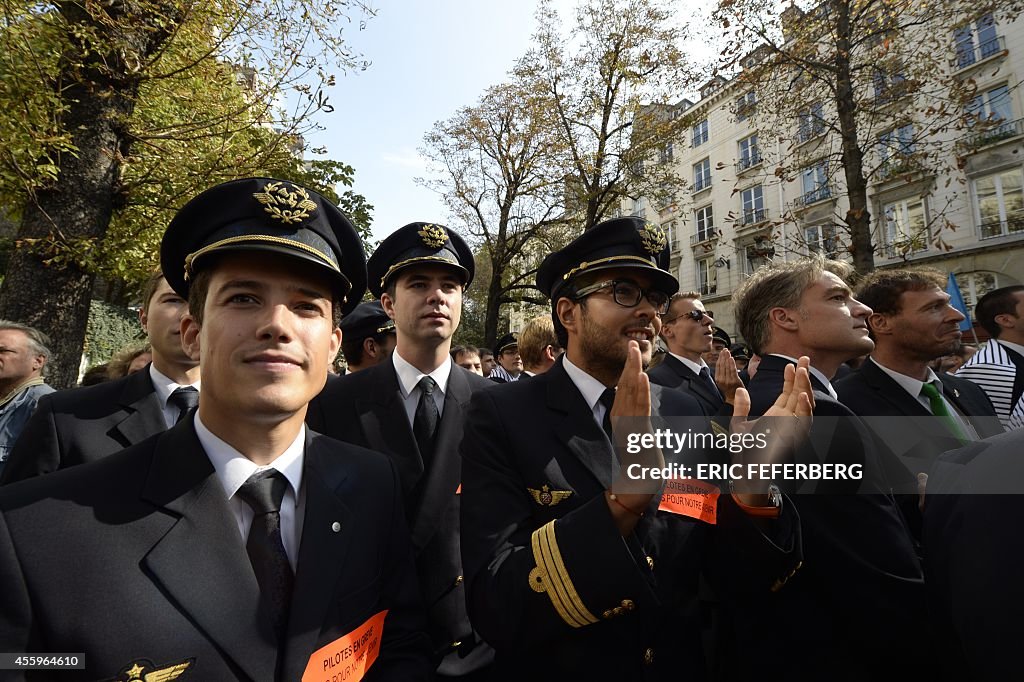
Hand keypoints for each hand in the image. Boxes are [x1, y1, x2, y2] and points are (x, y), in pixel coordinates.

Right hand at [607, 341, 661, 534]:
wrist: (637, 487)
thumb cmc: (640, 466)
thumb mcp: (639, 438)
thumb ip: (638, 422)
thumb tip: (642, 410)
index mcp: (623, 418)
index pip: (626, 388)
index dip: (629, 369)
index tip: (633, 353)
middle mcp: (622, 419)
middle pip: (625, 386)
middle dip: (629, 364)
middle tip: (632, 343)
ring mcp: (627, 426)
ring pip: (630, 393)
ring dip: (633, 371)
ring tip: (636, 353)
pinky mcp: (636, 433)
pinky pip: (638, 408)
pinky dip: (639, 391)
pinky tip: (641, 377)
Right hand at [714, 349, 742, 404]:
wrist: (734, 400)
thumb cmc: (729, 391)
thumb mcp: (722, 383)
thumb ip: (721, 375)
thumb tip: (722, 365)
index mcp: (718, 380)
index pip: (718, 366)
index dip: (720, 358)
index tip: (721, 352)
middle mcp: (722, 380)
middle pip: (722, 365)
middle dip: (723, 356)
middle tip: (724, 349)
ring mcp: (728, 381)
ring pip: (727, 367)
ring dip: (727, 358)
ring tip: (727, 352)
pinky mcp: (734, 381)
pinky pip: (733, 370)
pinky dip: (731, 364)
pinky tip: (731, 358)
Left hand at [729, 357, 813, 499]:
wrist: (746, 469)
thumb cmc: (744, 450)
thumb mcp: (738, 424)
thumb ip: (741, 406)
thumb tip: (741, 389)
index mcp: (778, 415)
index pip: (788, 392)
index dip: (791, 378)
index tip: (790, 363)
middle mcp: (788, 420)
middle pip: (799, 394)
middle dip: (802, 376)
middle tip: (804, 358)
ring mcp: (793, 428)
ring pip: (805, 405)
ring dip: (804, 388)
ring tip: (802, 371)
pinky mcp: (794, 438)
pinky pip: (804, 422)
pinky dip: (804, 409)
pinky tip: (802, 395)